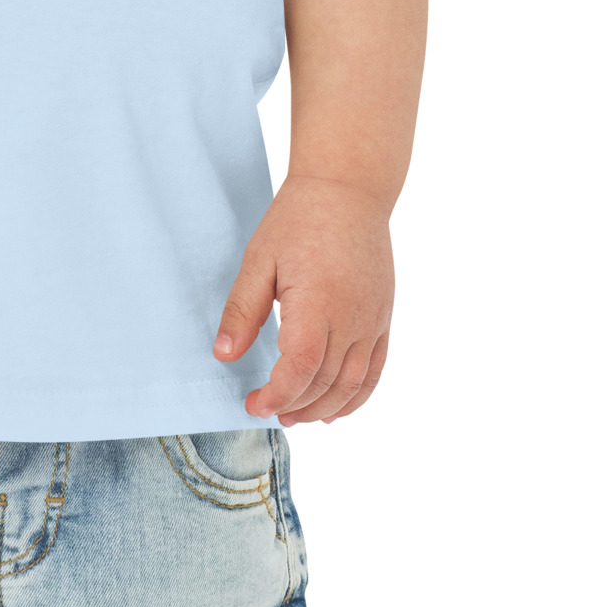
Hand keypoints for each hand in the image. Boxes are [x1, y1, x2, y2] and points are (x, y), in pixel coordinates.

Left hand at [212, 175, 393, 425]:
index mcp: (317, 304)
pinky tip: (336, 409)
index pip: (300, 370)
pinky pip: (375, 369)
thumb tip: (224, 355)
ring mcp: (373, 320)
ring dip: (324, 408)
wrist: (348, 190)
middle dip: (295, 408)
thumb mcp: (259, 259)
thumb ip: (243, 311)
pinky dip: (358, 396)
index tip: (253, 403)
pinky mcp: (383, 316)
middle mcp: (351, 318)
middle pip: (326, 383)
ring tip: (296, 417)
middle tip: (268, 412)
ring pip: (353, 384)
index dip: (276, 396)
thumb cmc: (298, 219)